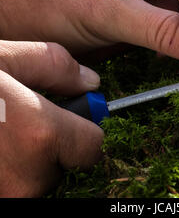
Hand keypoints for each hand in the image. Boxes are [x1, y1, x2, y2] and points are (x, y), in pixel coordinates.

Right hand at [0, 40, 102, 196]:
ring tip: (4, 133)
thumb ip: (53, 65)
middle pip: (66, 164)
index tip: (70, 117)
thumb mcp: (4, 58)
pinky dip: (12, 170)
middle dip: (54, 144)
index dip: (84, 128)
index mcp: (40, 136)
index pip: (94, 146)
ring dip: (29, 160)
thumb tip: (89, 81)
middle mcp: (28, 179)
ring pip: (39, 179)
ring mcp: (8, 197)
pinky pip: (18, 186)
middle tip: (22, 122)